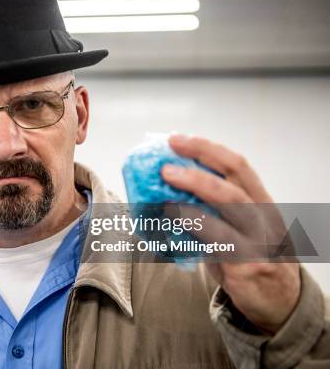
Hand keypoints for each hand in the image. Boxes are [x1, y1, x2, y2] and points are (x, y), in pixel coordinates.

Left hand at [161, 134, 300, 334]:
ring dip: (192, 196)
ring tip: (163, 191)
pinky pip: (216, 242)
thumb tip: (165, 190)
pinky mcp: (247, 265)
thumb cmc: (250, 256)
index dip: (206, 149)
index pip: (237, 166)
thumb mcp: (239, 227)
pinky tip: (170, 221)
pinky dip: (191, 228)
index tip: (177, 139)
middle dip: (197, 170)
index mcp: (261, 201)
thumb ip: (212, 209)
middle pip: (232, 184)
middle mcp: (263, 217)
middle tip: (165, 166)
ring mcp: (258, 241)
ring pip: (228, 208)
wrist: (279, 302)